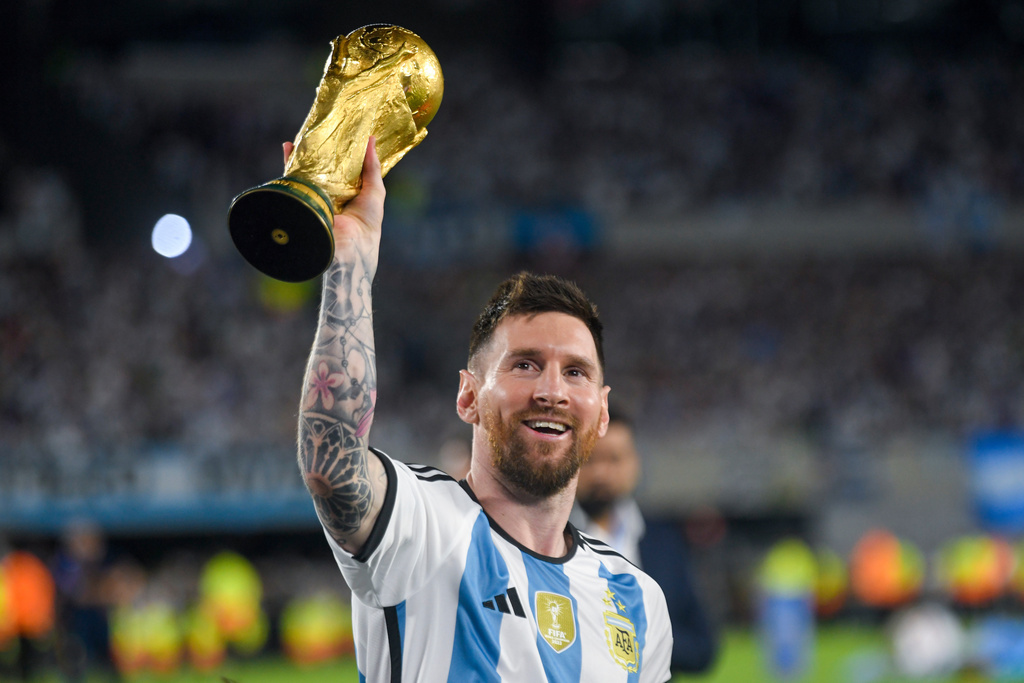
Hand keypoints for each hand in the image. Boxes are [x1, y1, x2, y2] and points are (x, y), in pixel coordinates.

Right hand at [282, 137, 384, 269]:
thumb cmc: (368, 223)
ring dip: (302, 155)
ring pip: (306, 173)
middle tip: (318, 129)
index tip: (339, 133)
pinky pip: (294, 181)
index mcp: (348, 192)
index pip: (342, 168)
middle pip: (322, 168)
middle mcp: (330, 194)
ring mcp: (315, 197)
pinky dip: (290, 165)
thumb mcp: (375, 191)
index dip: (340, 152)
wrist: (350, 248)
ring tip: (302, 135)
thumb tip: (372, 139)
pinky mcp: (304, 201)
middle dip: (318, 151)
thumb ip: (372, 167)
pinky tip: (289, 148)